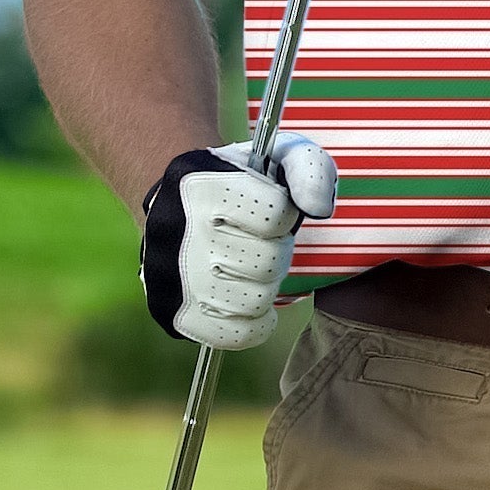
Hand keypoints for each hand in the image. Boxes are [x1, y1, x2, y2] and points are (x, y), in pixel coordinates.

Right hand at [139, 133, 336, 348]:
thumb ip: (311, 170)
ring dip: (265, 285)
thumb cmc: (242, 179)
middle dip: (277, 250)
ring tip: (252, 267)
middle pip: (267, 263)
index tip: (273, 209)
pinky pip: (234, 335)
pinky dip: (254, 323)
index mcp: (204, 186)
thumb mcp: (279, 154)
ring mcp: (170, 279)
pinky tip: (250, 298)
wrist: (177, 201)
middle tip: (263, 241)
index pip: (276, 215)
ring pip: (254, 301)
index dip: (286, 213)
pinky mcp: (171, 313)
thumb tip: (319, 210)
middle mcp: (180, 233)